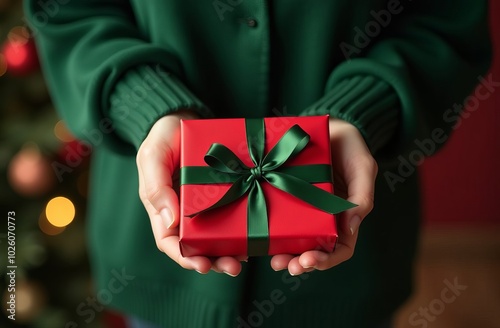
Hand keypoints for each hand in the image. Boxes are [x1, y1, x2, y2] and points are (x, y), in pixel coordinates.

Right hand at [136, 111, 245, 276]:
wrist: (184, 117)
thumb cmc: (164, 136)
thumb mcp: (153, 156)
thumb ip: (156, 186)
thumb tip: (170, 221)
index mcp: (163, 207)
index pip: (170, 241)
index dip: (184, 256)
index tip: (202, 266)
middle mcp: (185, 211)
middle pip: (197, 245)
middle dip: (214, 260)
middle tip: (233, 267)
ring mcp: (206, 203)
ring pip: (217, 235)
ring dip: (230, 250)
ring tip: (247, 256)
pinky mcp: (224, 192)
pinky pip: (233, 213)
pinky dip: (242, 227)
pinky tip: (255, 233)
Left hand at [270, 118, 377, 274]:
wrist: (330, 125)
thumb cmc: (351, 146)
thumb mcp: (363, 167)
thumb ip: (363, 196)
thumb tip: (351, 227)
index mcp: (345, 215)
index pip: (340, 247)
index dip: (327, 259)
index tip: (309, 262)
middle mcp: (323, 217)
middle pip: (315, 250)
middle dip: (302, 263)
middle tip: (287, 266)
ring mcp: (303, 208)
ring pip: (295, 239)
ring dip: (286, 254)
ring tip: (275, 261)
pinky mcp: (285, 195)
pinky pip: (279, 217)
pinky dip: (272, 231)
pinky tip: (261, 237)